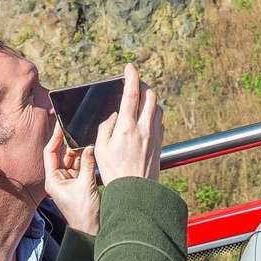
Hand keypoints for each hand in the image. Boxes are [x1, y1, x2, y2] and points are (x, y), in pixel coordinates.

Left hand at [43, 124, 98, 234]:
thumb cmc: (84, 214)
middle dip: (71, 142)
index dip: (55, 137)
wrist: (91, 231)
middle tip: (79, 127)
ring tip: (88, 137)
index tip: (61, 124)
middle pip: (62, 154)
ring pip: (73, 159)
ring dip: (80, 150)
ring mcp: (69, 180)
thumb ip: (88, 164)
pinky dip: (86, 158)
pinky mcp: (79, 183)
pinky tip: (92, 149)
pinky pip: (81, 166)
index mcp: (53, 180)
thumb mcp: (86, 186)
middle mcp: (58, 179)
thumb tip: (90, 146)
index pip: (50, 153)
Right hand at [94, 64, 163, 182]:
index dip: (131, 76)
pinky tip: (146, 118)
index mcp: (127, 127)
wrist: (135, 192)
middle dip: (143, 85)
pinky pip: (160, 121)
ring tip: (140, 100)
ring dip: (150, 99)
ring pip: (157, 107)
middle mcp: (144, 128)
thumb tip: (113, 116)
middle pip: (150, 96)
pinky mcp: (160, 143)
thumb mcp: (100, 149)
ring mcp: (154, 135)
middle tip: (135, 83)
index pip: (132, 93)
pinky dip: (154, 113)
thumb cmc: (114, 173)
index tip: (129, 67)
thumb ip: (105, 128)